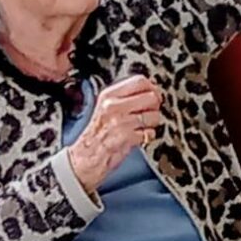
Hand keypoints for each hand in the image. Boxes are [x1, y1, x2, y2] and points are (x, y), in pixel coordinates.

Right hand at [67, 75, 162, 192]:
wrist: (85, 158)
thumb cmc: (96, 135)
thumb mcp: (105, 107)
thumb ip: (124, 97)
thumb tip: (150, 89)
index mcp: (108, 95)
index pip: (140, 81)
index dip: (152, 87)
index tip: (154, 94)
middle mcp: (114, 106)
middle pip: (151, 96)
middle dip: (155, 106)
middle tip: (149, 112)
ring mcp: (121, 122)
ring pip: (154, 115)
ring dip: (152, 123)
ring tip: (140, 127)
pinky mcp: (128, 137)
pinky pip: (150, 132)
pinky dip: (147, 136)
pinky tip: (137, 137)